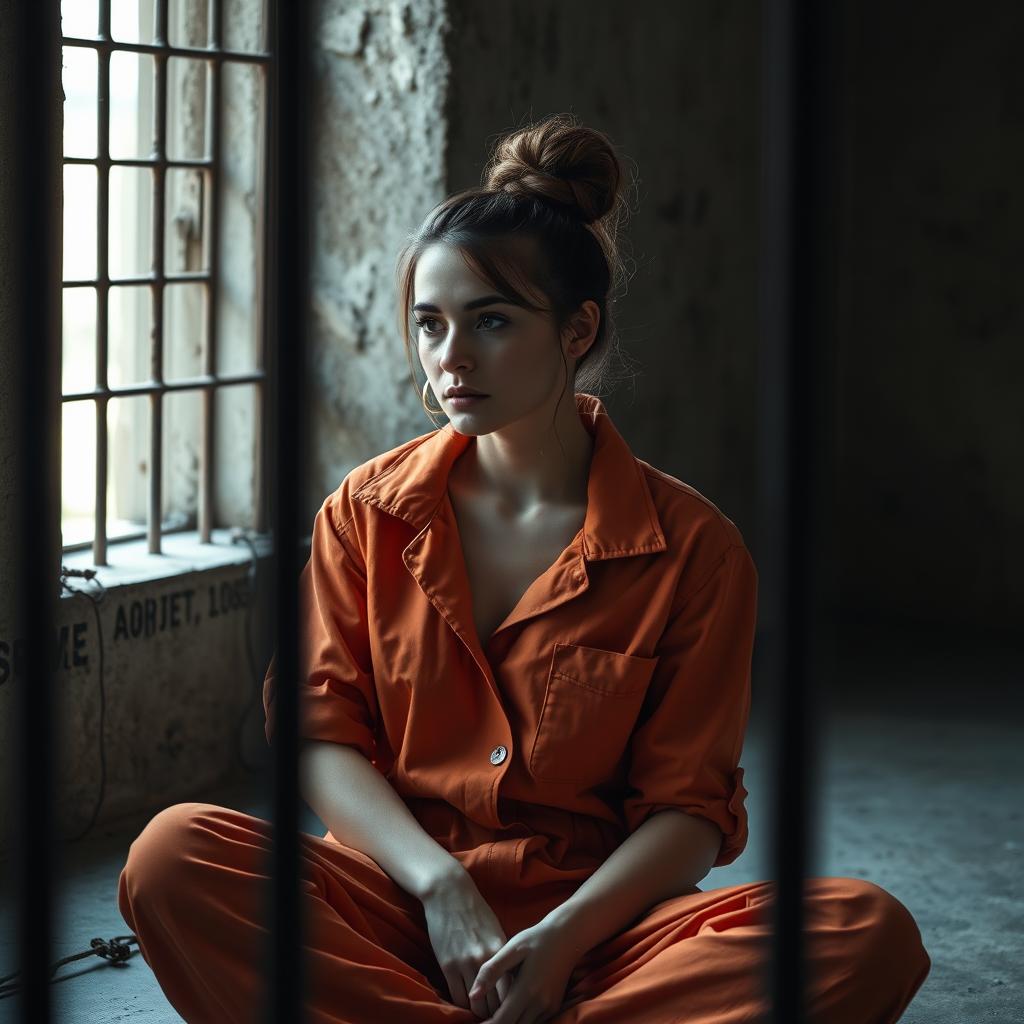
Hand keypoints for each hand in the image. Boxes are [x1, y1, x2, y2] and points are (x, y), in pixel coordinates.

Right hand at [420, 870, 516, 1019]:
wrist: (450, 893)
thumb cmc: (476, 911)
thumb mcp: (496, 931)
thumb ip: (504, 956)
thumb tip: (512, 980)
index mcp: (501, 950)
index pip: (510, 990)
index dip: (511, 1005)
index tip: (512, 1011)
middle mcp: (485, 959)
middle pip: (494, 1002)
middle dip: (496, 1014)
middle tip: (497, 1018)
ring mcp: (465, 963)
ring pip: (474, 1004)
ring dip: (478, 1012)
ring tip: (481, 1015)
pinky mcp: (447, 964)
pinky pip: (456, 996)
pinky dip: (462, 1004)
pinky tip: (466, 1004)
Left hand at [468, 919, 579, 1023]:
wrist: (566, 937)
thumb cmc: (535, 939)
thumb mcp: (511, 948)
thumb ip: (491, 971)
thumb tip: (472, 996)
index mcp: (527, 990)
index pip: (502, 1022)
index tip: (474, 1021)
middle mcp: (540, 1004)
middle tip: (481, 1018)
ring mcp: (549, 1008)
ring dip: (508, 1023)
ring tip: (493, 1013)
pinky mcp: (553, 1008)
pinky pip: (534, 1023)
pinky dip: (519, 1021)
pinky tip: (509, 1009)